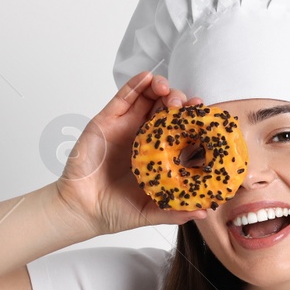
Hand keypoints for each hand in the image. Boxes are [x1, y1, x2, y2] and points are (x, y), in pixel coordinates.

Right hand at [53, 71, 208, 237]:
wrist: (83, 210)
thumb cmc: (116, 211)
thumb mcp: (151, 212)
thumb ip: (176, 211)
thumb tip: (204, 213)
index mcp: (158, 154)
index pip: (180, 131)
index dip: (192, 122)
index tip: (205, 116)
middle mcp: (144, 137)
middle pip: (166, 109)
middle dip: (178, 101)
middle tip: (184, 105)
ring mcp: (126, 126)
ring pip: (147, 98)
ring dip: (161, 87)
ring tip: (166, 89)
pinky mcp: (106, 120)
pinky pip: (123, 97)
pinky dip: (135, 84)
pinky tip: (147, 77)